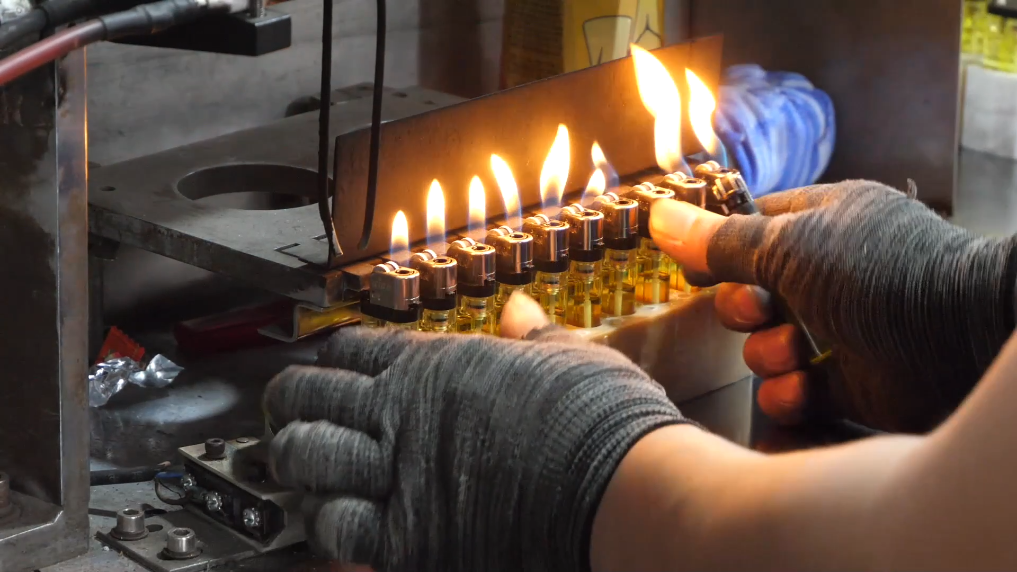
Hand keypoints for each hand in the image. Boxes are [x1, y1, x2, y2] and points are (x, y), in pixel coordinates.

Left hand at [262, 293, 687, 570]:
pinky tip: (331, 522)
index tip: (324, 365)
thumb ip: (532, 335)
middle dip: (288, 403)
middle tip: (286, 413)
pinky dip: (326, 524)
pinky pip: (337, 529)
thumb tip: (521, 311)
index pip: (350, 349)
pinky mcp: (409, 540)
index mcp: (437, 367)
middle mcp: (405, 415)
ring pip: (308, 459)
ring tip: (295, 465)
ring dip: (296, 461)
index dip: (329, 355)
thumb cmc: (601, 423)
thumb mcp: (568, 357)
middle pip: (309, 398)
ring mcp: (401, 476)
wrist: (622, 491)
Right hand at [649, 181, 1016, 431]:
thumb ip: (720, 242)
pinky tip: (803, 388)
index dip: (716, 248)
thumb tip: (657, 216)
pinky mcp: (843, 383)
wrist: (957, 338)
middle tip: (760, 311)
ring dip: (768, 355)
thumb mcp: (788, 245)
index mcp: (819, 225)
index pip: (751, 230)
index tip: (690, 268)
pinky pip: (790, 389)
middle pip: (748, 294)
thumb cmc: (877, 272)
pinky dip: (789, 393)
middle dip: (744, 309)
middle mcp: (825, 276)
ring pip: (764, 347)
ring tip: (795, 355)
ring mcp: (835, 330)